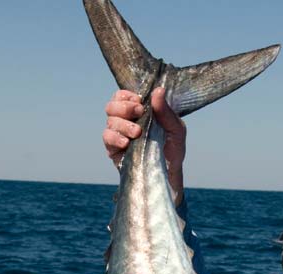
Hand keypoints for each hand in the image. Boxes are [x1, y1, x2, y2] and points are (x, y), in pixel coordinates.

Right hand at [103, 87, 185, 202]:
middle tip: (139, 112)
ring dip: (123, 123)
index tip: (140, 102)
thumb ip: (166, 111)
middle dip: (124, 107)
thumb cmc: (173, 149)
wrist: (169, 173)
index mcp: (137, 112)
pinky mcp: (114, 150)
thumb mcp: (175, 129)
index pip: (122, 96)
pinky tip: (126, 143)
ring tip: (137, 132)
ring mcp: (118, 135)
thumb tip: (158, 91)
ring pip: (109, 121)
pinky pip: (107, 138)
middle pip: (111, 106)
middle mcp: (125, 121)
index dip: (126, 96)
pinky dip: (115, 137)